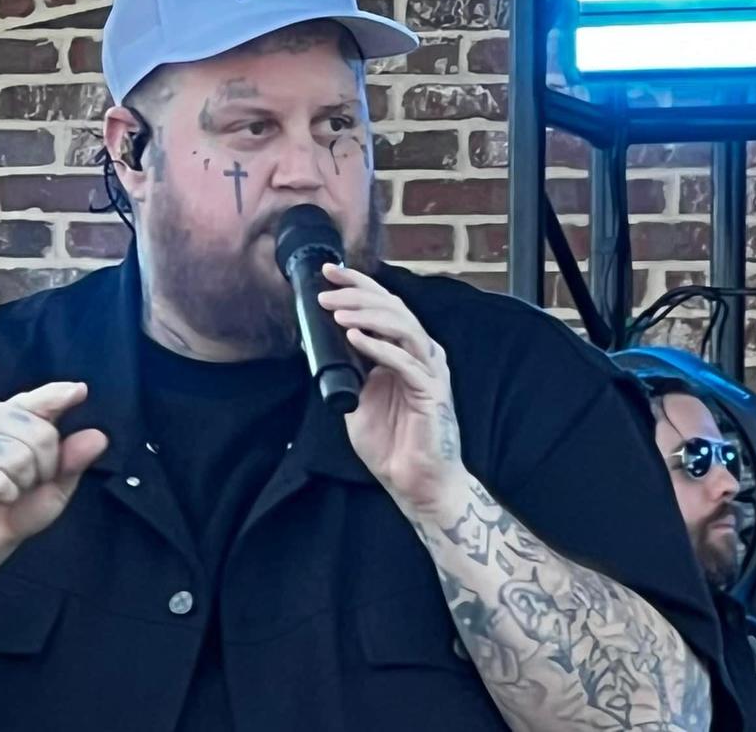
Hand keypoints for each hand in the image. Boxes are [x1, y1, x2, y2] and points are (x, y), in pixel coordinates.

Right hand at [0, 382, 107, 573]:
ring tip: (12, 489)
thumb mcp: (58, 482)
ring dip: (23, 484)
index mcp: (18, 414)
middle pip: (40, 435)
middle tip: (31, 481)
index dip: (60, 395)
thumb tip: (99, 437)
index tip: (80, 392)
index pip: (42, 399)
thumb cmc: (23, 503)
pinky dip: (5, 495)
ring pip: (18, 458)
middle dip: (45, 467)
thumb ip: (74, 459)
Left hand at [318, 265, 467, 518]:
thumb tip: (324, 341)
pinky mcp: (431, 391)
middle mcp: (421, 352)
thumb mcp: (359, 398)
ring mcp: (429, 369)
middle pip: (393, 308)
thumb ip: (349, 369)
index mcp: (405, 350)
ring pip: (402, 326)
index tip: (328, 272)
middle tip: (326, 293)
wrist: (416, 483)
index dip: (358, 285)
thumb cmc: (392, 443)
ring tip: (338, 313)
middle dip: (357, 295)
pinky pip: (405, 362)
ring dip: (367, 315)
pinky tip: (356, 339)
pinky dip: (379, 347)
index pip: (383, 306)